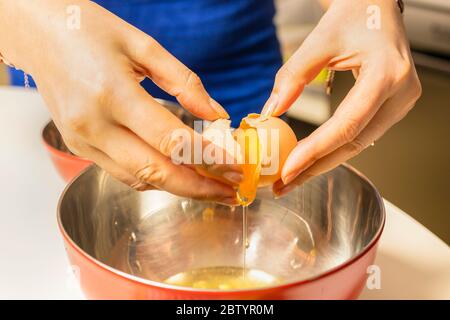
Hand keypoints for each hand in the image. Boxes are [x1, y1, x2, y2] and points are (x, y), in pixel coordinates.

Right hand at [0, 0, 240, 203]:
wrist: (40, 35)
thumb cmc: (89, 32)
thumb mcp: (143, 45)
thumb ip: (185, 82)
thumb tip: (218, 115)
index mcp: (113, 95)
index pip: (171, 140)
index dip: (208, 158)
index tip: (236, 167)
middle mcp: (94, 126)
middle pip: (156, 173)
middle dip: (199, 188)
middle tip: (231, 192)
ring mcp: (83, 142)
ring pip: (140, 180)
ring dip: (179, 187)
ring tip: (212, 185)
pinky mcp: (79, 148)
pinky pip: (123, 173)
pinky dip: (155, 178)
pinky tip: (177, 172)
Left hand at [268, 0, 421, 195]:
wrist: (378, 6)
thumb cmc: (355, 14)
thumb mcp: (319, 41)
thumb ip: (293, 77)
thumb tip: (270, 112)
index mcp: (387, 73)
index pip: (347, 124)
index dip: (315, 151)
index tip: (288, 169)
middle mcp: (401, 93)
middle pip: (354, 142)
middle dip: (316, 167)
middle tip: (285, 183)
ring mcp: (400, 103)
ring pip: (358, 143)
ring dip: (323, 162)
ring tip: (292, 176)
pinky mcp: (392, 107)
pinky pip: (361, 134)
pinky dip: (334, 148)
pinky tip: (312, 158)